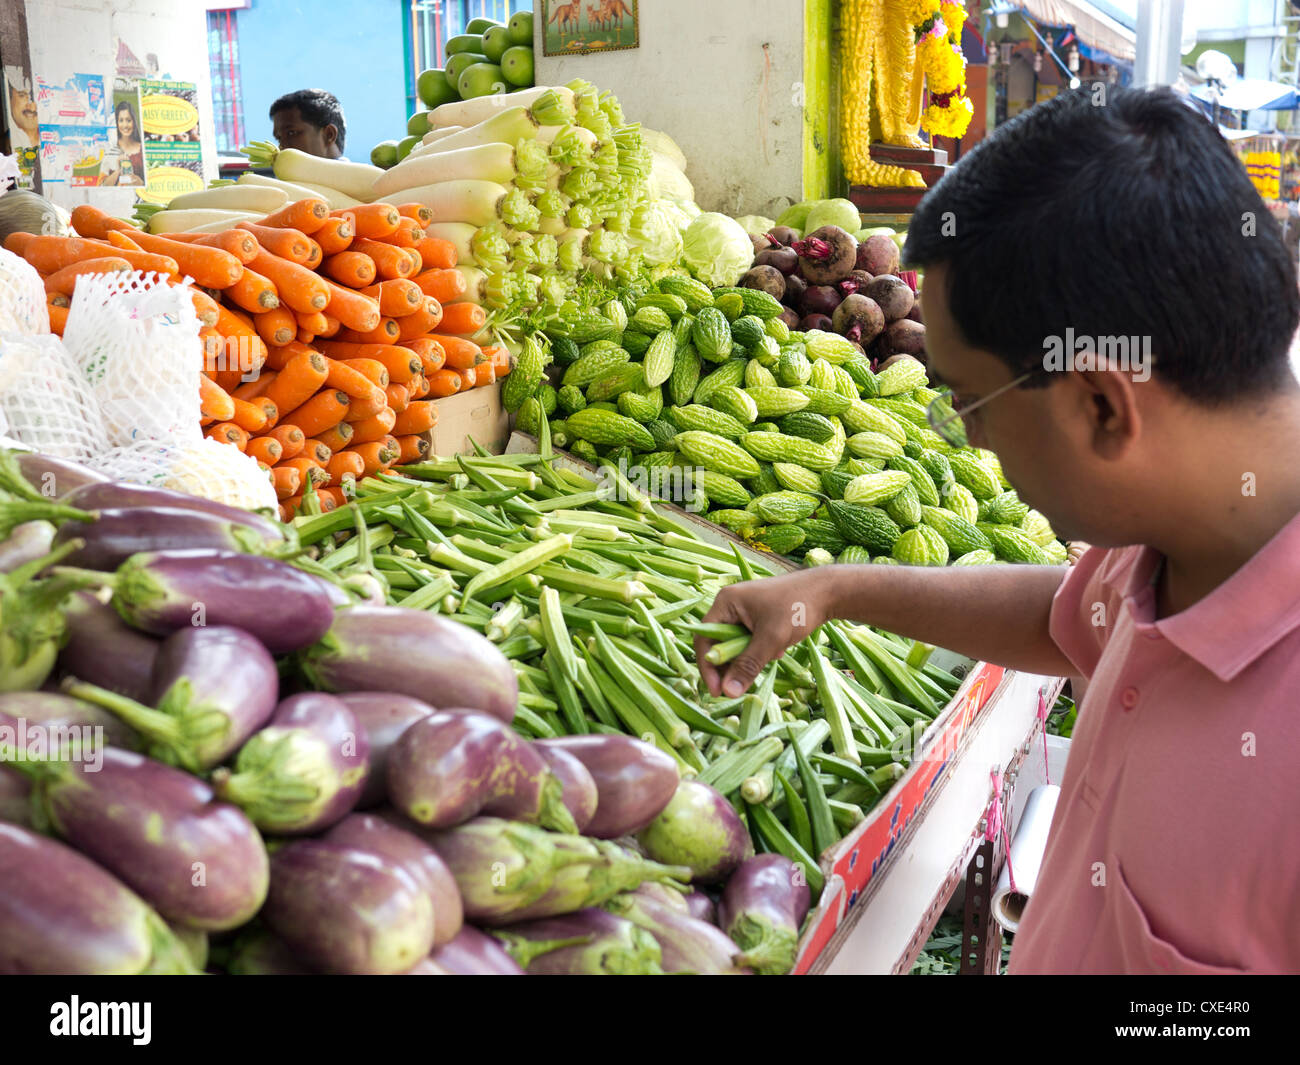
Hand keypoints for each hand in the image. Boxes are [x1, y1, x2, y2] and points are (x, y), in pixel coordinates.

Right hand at [695, 569, 831, 697]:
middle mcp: (731, 605)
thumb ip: (748, 665)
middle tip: (739, 688)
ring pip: (736, 644)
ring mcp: (744, 610)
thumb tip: (728, 693)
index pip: (705, 639)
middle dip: (731, 665)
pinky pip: (749, 640)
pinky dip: (760, 650)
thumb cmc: (797, 608)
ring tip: (770, 659)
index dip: (708, 667)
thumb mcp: (771, 639)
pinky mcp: (758, 616)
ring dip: (749, 658)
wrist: (827, 591)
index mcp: (726, 603)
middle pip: (719, 643)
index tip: (717, 691)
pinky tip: (778, 651)